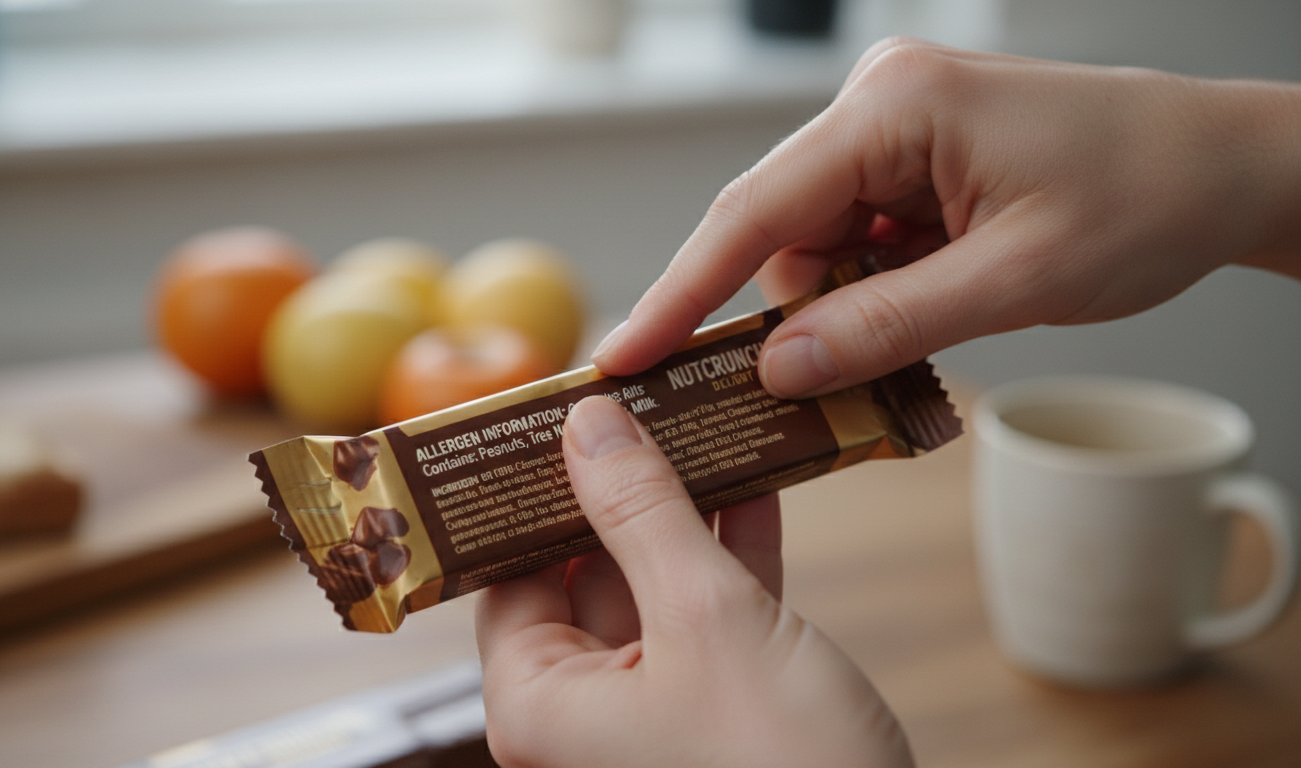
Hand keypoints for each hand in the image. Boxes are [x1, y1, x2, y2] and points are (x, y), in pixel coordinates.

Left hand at [476, 395, 911, 767]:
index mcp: (542, 704)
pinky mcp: (725, 704)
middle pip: (585, 569)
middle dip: (618, 484)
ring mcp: (660, 706)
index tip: (548, 414)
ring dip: (684, 505)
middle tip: (634, 398)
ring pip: (657, 581)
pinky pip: (714, 610)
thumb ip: (642, 512)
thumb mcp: (706, 618)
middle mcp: (588, 711)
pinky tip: (756, 477)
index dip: (526, 490)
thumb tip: (587, 425)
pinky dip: (734, 547)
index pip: (506, 573)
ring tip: (697, 417)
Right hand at [592, 39, 1300, 394]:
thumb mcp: (1013, 282)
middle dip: (788, 313)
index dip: (684, 291)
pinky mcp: (917, 160)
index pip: (754, 210)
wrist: (1227, 166)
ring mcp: (898, 131)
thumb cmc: (1146, 196)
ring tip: (912, 347)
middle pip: (780, 229)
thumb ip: (885, 327)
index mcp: (895, 109)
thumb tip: (779, 369)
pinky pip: (860, 238)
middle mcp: (881, 106)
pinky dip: (874, 291)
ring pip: (818, 243)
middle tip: (795, 396)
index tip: (626, 354)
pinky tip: (923, 314)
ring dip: (843, 308)